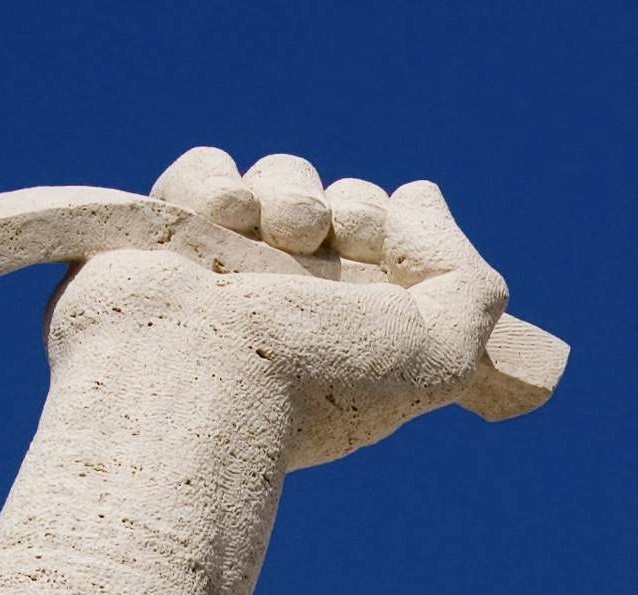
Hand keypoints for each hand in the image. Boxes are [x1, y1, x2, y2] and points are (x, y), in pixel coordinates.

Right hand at [50, 147, 510, 470]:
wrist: (197, 379)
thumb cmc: (318, 378)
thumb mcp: (438, 351)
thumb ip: (468, 283)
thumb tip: (422, 198)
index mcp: (359, 328)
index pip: (392, 237)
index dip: (393, 226)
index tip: (377, 246)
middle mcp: (300, 300)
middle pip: (341, 198)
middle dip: (347, 206)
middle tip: (330, 237)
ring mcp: (233, 268)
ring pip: (281, 178)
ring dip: (290, 190)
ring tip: (278, 231)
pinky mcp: (169, 240)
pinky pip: (205, 172)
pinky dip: (218, 180)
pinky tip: (227, 216)